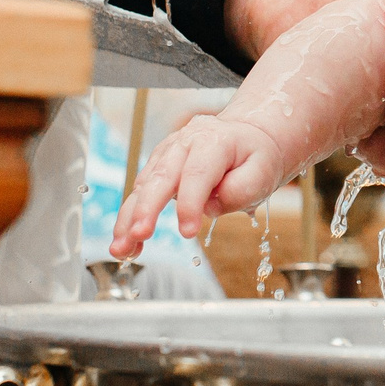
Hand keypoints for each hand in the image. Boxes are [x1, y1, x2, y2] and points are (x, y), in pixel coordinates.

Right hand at [112, 113, 285, 256]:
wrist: (246, 137)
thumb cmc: (255, 157)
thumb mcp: (263, 171)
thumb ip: (242, 190)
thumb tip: (210, 207)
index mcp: (213, 141)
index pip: (197, 173)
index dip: (190, 203)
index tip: (188, 232)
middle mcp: (184, 143)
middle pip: (160, 177)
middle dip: (146, 208)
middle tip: (138, 235)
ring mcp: (166, 153)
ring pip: (143, 185)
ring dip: (129, 218)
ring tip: (121, 249)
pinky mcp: (157, 166)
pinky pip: (140, 192)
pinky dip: (131, 217)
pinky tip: (126, 242)